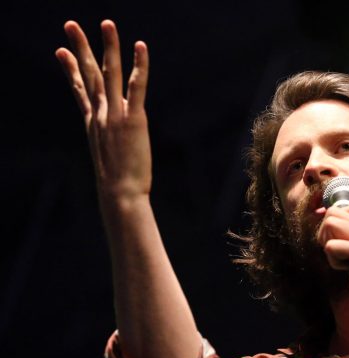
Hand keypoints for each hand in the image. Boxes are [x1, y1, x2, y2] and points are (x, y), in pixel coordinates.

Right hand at [55, 20, 150, 205]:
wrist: (119, 193)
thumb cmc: (118, 181)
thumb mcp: (109, 156)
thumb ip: (110, 142)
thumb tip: (114, 142)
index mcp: (94, 122)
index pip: (80, 90)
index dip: (70, 68)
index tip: (60, 50)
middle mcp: (101, 114)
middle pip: (89, 75)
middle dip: (79, 48)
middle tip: (70, 24)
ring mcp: (115, 115)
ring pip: (110, 73)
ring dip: (108, 46)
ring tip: (107, 23)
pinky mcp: (133, 119)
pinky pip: (136, 86)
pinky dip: (139, 65)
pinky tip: (140, 46)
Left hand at [318, 204, 348, 321]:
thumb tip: (332, 238)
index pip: (346, 208)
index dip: (332, 223)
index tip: (336, 244)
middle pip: (333, 212)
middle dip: (324, 232)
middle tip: (334, 253)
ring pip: (331, 224)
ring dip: (328, 244)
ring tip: (341, 261)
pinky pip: (332, 246)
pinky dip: (333, 260)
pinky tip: (346, 270)